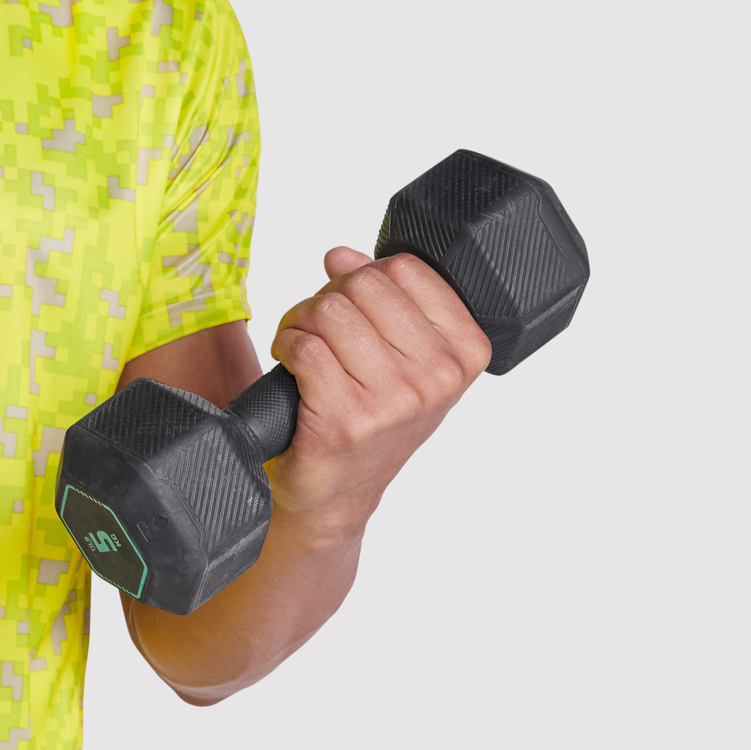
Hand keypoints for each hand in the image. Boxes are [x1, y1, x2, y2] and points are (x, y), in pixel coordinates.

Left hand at [268, 247, 492, 537]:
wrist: (337, 494)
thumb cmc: (370, 423)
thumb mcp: (398, 357)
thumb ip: (381, 298)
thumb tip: (344, 255)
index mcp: (464, 352)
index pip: (405, 269)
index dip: (364, 276)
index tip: (353, 306)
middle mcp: (436, 377)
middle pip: (363, 285)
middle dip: (328, 299)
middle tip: (319, 329)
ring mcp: (394, 400)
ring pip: (329, 312)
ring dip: (301, 323)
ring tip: (304, 350)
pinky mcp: (347, 418)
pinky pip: (305, 346)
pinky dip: (286, 347)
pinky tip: (292, 368)